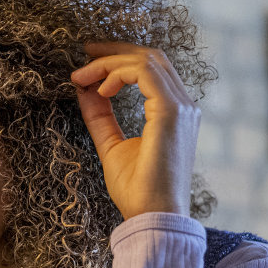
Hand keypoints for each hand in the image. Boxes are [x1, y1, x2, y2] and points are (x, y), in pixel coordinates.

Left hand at [71, 42, 199, 219]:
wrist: (152, 216)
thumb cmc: (137, 190)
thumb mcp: (111, 145)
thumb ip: (100, 116)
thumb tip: (84, 89)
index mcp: (174, 113)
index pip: (150, 70)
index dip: (118, 60)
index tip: (88, 66)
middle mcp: (183, 105)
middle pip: (151, 57)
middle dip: (114, 52)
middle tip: (84, 54)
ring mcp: (182, 107)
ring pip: (147, 60)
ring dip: (110, 63)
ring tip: (83, 76)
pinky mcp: (172, 112)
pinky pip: (144, 73)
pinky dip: (118, 74)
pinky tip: (101, 89)